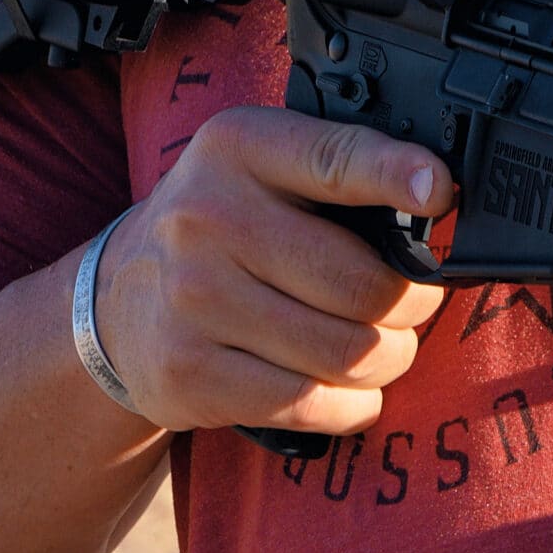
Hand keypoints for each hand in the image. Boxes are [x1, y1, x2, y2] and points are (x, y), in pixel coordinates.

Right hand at [93, 107, 451, 435]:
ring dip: (390, 357)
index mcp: (239, 148)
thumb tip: (436, 195)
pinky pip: (309, 403)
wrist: (114, 297)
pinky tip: (353, 388)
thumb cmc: (222, 222)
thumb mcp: (265, 165)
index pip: (335, 158)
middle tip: (414, 302)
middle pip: (362, 283)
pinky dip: (353, 404)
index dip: (395, 174)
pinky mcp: (190, 374)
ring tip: (384, 345)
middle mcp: (208, 217)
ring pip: (347, 351)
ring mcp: (194, 299)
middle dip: (413, 302)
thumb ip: (340, 167)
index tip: (438, 190)